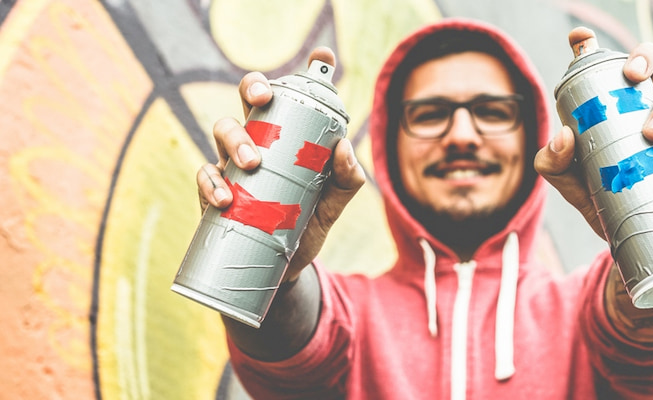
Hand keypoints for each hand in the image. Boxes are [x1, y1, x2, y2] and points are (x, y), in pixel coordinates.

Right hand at [195, 47, 365, 280]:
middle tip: (263, 98)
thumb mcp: (335, 202)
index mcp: (289, 135)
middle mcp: (259, 140)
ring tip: (251, 162)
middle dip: (253, 87)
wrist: (286, 267)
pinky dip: (212, 183)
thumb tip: (343, 147)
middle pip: (249, 99)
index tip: (322, 56)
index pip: (295, 96)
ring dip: (235, 138)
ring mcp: (233, 163)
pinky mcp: (215, 191)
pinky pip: (205, 175)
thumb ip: (347, 177)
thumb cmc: (309, 223)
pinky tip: (226, 198)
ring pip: (222, 129)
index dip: (308, 71)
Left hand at [534, 28, 652, 238]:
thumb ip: (554, 161)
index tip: (579, 38)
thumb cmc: (601, 199)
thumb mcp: (569, 182)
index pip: (605, 68)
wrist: (634, 240)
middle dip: (645, 59)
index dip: (591, 47)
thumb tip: (563, 133)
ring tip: (650, 134)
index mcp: (613, 107)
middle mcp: (645, 108)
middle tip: (631, 76)